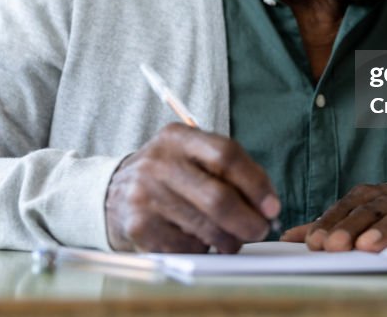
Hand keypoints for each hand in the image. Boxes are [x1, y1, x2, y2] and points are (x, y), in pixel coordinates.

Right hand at [105, 123, 280, 252]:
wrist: (114, 192)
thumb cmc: (171, 176)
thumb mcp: (193, 157)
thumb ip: (231, 172)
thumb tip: (268, 207)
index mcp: (178, 137)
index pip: (225, 154)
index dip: (256, 183)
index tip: (272, 207)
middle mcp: (158, 162)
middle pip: (218, 197)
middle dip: (248, 221)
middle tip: (259, 231)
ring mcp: (145, 195)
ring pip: (206, 228)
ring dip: (229, 240)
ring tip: (231, 240)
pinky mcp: (139, 226)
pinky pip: (186, 247)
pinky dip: (201, 249)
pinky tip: (198, 241)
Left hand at [280, 183, 386, 251]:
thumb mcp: (359, 216)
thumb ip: (328, 227)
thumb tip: (288, 238)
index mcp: (368, 196)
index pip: (345, 209)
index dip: (329, 224)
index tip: (314, 243)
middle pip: (369, 212)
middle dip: (350, 229)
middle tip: (335, 246)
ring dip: (385, 230)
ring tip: (368, 246)